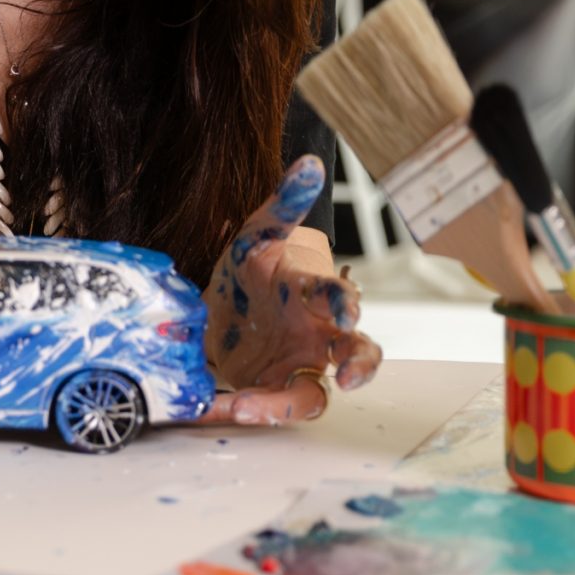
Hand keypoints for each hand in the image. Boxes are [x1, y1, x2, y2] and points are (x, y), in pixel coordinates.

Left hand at [198, 155, 382, 425]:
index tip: (345, 312)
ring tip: (249, 406)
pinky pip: (272, 407)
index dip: (346, 304)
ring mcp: (296, 367)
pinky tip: (226, 407)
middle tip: (352, 376)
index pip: (340, 297)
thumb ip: (282, 204)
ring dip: (287, 404)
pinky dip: (252, 410)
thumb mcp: (255, 236)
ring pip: (315, 396)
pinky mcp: (270, 390)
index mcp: (311, 295)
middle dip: (361, 364)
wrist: (213, 308)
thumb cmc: (248, 272)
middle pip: (357, 354)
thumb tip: (309, 164)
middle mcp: (316, 335)